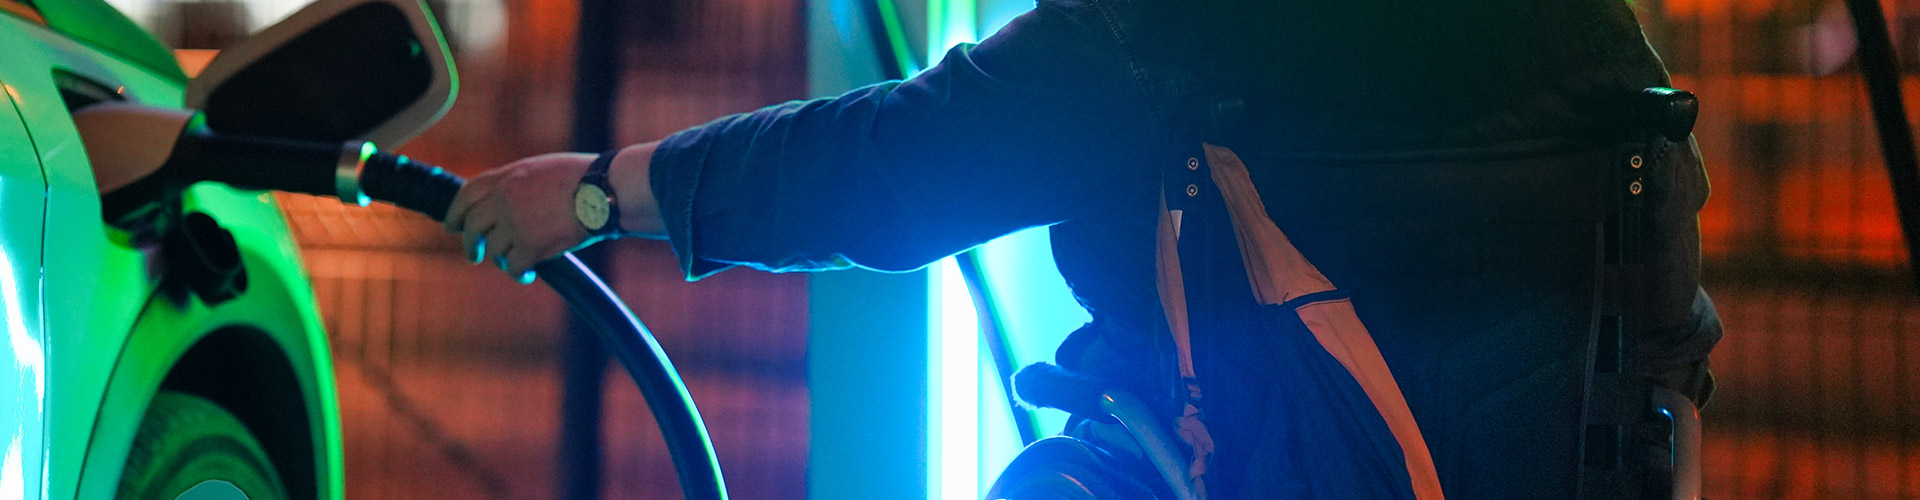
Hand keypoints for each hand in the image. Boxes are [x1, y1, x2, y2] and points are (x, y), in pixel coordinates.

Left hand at [442, 152, 596, 282]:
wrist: (605, 190)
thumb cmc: (584, 177)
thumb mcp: (541, 169)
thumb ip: (517, 182)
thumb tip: (503, 201)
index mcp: (506, 177)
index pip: (466, 195)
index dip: (455, 213)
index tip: (452, 226)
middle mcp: (504, 199)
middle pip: (472, 227)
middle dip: (470, 244)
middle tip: (474, 254)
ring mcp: (516, 224)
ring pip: (493, 250)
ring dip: (501, 259)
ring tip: (513, 263)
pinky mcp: (531, 246)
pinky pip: (513, 266)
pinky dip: (518, 273)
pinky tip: (526, 274)